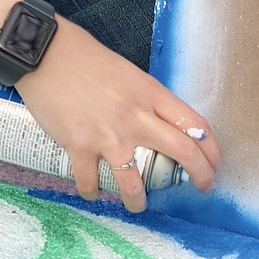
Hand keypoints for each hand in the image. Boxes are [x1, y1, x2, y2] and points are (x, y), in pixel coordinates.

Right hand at [18, 18, 220, 213]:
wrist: (44, 52)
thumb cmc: (84, 56)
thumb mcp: (126, 72)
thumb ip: (143, 98)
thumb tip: (155, 122)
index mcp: (150, 92)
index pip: (194, 124)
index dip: (211, 148)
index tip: (214, 163)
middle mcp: (135, 116)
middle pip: (182, 152)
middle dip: (199, 176)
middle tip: (202, 187)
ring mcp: (108, 134)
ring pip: (135, 183)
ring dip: (139, 201)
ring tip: (138, 206)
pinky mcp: (79, 146)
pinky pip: (91, 183)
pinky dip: (92, 192)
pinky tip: (93, 191)